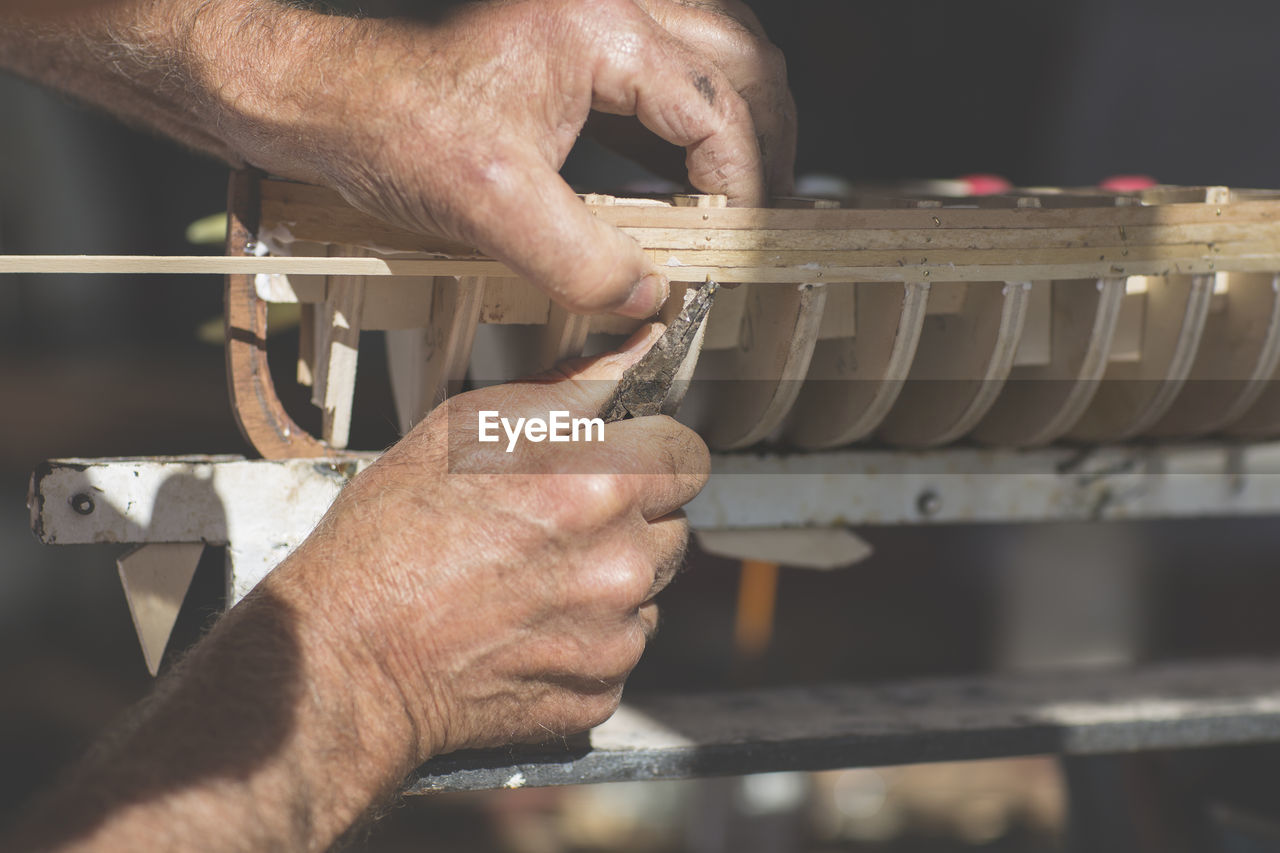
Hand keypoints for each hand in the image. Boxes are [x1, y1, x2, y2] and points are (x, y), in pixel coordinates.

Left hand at [186, 0, 793, 315]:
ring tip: (742, 190)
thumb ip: (582, 258)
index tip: (742, 244)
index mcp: (600, 28)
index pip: (714, 107)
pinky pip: (663, 70)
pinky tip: (682, 171)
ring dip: (737, 119)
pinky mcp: (569, 47)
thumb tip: (650, 297)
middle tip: (764, 214)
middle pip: (737, 62)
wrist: (316, 96)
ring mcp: (589, 21)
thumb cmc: (384, 120)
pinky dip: (689, 119)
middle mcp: (605, 10)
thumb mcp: (492, 205)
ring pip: (710, 53)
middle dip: (764, 141)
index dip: (742, 184)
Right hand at [270, 324, 709, 758]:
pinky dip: (591, 632)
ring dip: (613, 573)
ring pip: (650, 584)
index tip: (621, 458)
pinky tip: (530, 621)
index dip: (651, 450)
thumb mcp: (466, 430)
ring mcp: (615, 633)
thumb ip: (569, 390)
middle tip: (557, 520)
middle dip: (633, 513)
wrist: (350, 657)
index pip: (687, 454)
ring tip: (534, 573)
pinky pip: (623, 643)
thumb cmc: (390, 538)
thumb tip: (636, 351)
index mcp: (598, 486)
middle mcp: (620, 562)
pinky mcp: (602, 687)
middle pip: (675, 521)